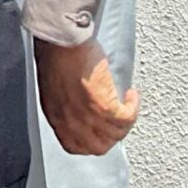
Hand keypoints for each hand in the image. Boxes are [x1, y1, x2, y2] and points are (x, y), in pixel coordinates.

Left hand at [34, 36, 137, 155]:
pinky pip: (126, 118)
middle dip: (111, 136)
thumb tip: (79, 104)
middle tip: (118, 121)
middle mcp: (71, 122)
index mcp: (56, 116)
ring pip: (115, 135)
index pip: (74, 146)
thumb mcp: (54, 86)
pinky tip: (131, 96)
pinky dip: (133, 108)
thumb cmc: (55, 52)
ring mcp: (87, 117)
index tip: (99, 132)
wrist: (60, 41)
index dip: (90, 142)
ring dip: (125, 122)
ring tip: (127, 105)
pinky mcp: (104, 107)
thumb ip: (66, 102)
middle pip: (97, 146)